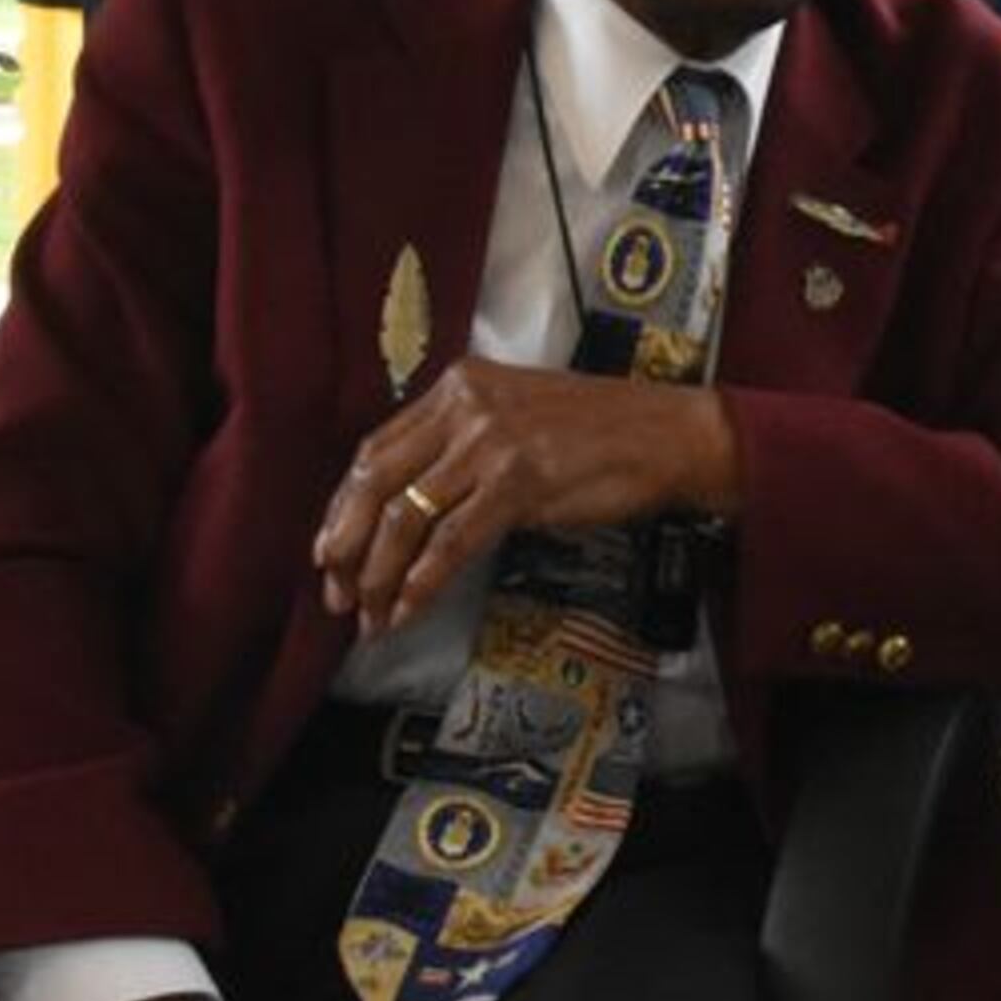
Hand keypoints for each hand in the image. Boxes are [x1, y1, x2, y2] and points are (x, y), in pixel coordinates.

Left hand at [312, 358, 739, 636]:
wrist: (671, 435)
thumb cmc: (603, 433)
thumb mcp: (517, 416)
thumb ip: (463, 444)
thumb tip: (410, 508)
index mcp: (460, 385)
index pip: (375, 448)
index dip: (343, 506)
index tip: (329, 549)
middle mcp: (466, 406)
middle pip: (376, 481)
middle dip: (346, 546)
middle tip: (336, 592)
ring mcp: (491, 442)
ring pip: (406, 516)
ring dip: (380, 575)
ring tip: (371, 614)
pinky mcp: (518, 482)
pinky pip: (450, 542)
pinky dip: (422, 583)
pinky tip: (409, 609)